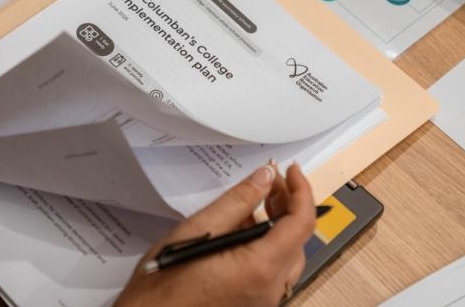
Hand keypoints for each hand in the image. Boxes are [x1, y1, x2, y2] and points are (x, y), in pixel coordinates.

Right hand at [115, 163, 315, 306]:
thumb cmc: (163, 283)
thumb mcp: (198, 230)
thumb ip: (236, 201)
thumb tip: (264, 177)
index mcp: (259, 268)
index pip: (301, 223)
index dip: (300, 191)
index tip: (290, 170)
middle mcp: (270, 288)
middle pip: (297, 238)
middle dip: (288, 203)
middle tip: (269, 179)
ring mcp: (264, 300)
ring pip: (288, 255)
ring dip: (279, 224)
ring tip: (256, 200)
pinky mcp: (254, 303)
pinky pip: (274, 270)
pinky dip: (268, 244)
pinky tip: (245, 229)